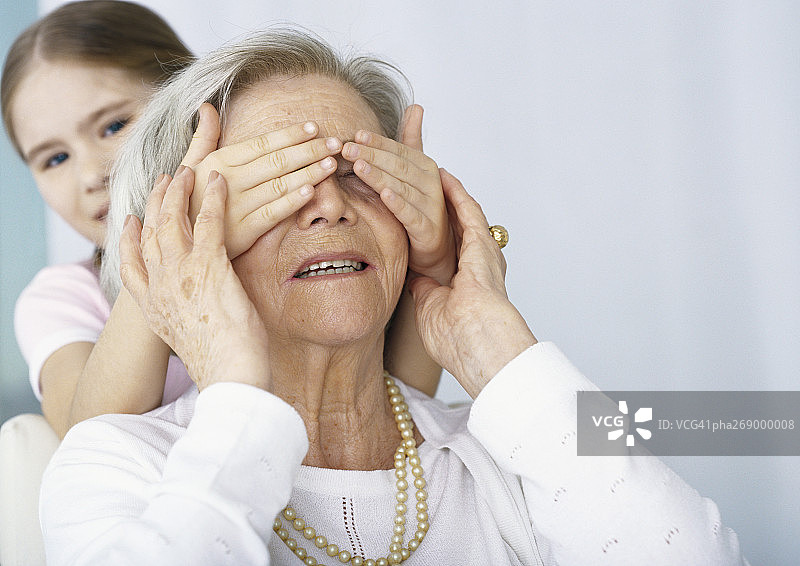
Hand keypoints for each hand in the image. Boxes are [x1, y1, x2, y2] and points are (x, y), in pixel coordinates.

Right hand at [119, 166, 270, 390]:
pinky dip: (213, 198)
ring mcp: (181, 274)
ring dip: (179, 192)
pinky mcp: (208, 266)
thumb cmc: (220, 366)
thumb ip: (185, 323)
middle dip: (154, 205)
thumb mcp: (189, 343)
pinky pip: (208, 221)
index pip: (132, 267)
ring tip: (186, 170)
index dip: (129, 240)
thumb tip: (197, 321)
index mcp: (152, 308)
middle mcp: (159, 287)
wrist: (229, 374)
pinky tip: (218, 180)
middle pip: (149, 234)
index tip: (129, 221)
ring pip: (172, 221)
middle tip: (161, 181)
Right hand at [183, 103, 343, 257]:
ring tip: (332, 164)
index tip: (314, 127)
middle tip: (335, 142)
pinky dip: (292, 201)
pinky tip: (312, 191)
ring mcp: (237, 205)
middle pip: (277, 161)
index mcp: (220, 161)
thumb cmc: (187, 199)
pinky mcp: (244, 230)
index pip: (263, 143)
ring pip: (280, 184)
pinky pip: (273, 213)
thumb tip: (207, 106)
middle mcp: (229, 180)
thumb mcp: (189, 165)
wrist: (179, 241)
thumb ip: (204, 136)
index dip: (291, 134)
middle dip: (310, 150)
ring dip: (309, 173)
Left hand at [341, 105, 455, 284]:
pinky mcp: (427, 228)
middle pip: (398, 166)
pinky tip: (384, 194)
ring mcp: (430, 205)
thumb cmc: (421, 204)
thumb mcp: (415, 170)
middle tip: (346, 148)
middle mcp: (431, 182)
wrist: (436, 244)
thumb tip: (416, 106)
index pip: (399, 149)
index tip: (355, 135)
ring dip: (379, 176)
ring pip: (401, 187)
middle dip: (371, 156)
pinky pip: (410, 213)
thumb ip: (412, 139)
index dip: (378, 142)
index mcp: (425, 166)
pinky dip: (398, 203)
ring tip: (358, 166)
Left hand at [408, 169, 536, 397]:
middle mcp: (480, 263)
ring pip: (464, 214)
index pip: (451, 249)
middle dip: (442, 206)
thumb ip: (426, 291)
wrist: (474, 340)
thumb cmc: (456, 338)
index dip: (438, 231)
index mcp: (470, 281)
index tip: (423, 216)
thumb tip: (415, 281)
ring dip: (446, 194)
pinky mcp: (481, 243)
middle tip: (425, 185)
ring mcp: (483, 252)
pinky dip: (454, 192)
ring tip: (430, 172)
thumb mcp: (433, 308)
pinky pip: (467, 210)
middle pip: (459, 226)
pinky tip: (442, 175)